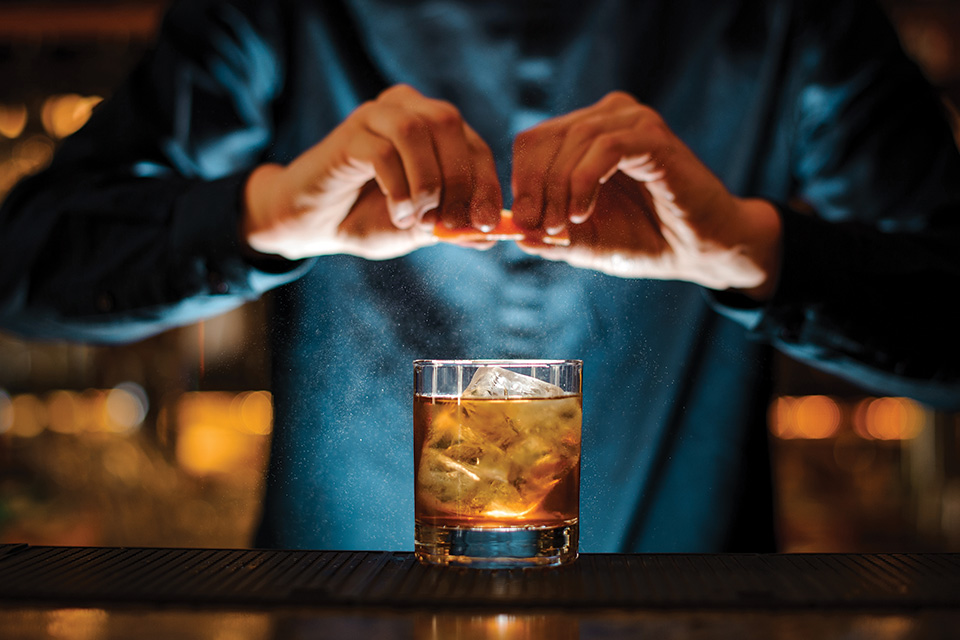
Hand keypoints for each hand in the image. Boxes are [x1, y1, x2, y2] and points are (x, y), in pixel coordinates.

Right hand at [242, 84, 501, 259]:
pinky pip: (383, 151)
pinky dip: (398, 188)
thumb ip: (454, 228)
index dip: (485, 184)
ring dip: (426, 182)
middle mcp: (407, 110)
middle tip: (450, 224)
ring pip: (416, 130)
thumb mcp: (421, 229)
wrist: (315, 224)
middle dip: (458, 180)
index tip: (485, 223)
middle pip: (449, 124)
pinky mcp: (348, 133)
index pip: (474, 145)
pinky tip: (397, 213)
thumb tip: (492, 235)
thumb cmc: (370, 219)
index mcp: (433, 128)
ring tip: (417, 218)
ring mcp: (375, 116)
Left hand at [510, 92, 781, 298]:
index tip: (522, 224)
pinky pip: (605, 146)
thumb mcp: (585, 242)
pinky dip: (584, 181)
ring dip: (558, 189)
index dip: (520, 182)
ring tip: (562, 227)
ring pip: (572, 140)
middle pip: (544, 138)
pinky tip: (582, 213)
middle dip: (534, 189)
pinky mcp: (653, 136)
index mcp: (585, 135)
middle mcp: (606, 117)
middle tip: (539, 229)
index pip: (533, 142)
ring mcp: (631, 121)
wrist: (699, 249)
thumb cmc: (644, 240)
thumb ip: (549, 236)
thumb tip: (513, 234)